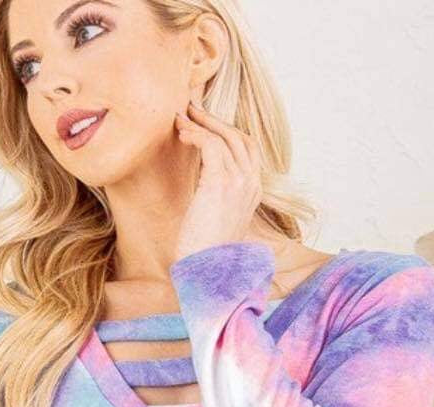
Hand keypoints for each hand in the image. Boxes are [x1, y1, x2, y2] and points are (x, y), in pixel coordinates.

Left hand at [173, 101, 262, 261]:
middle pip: (239, 137)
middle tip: (191, 109)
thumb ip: (217, 197)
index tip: (204, 123)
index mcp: (253, 193)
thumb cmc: (206, 251)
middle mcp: (251, 185)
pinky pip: (210, 145)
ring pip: (224, 137)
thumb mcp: (216, 219)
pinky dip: (196, 134)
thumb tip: (203, 183)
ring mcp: (239, 183)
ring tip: (179, 119)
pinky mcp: (221, 183)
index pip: (247, 150)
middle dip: (214, 120)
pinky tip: (182, 134)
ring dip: (200, 123)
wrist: (207, 271)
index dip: (226, 131)